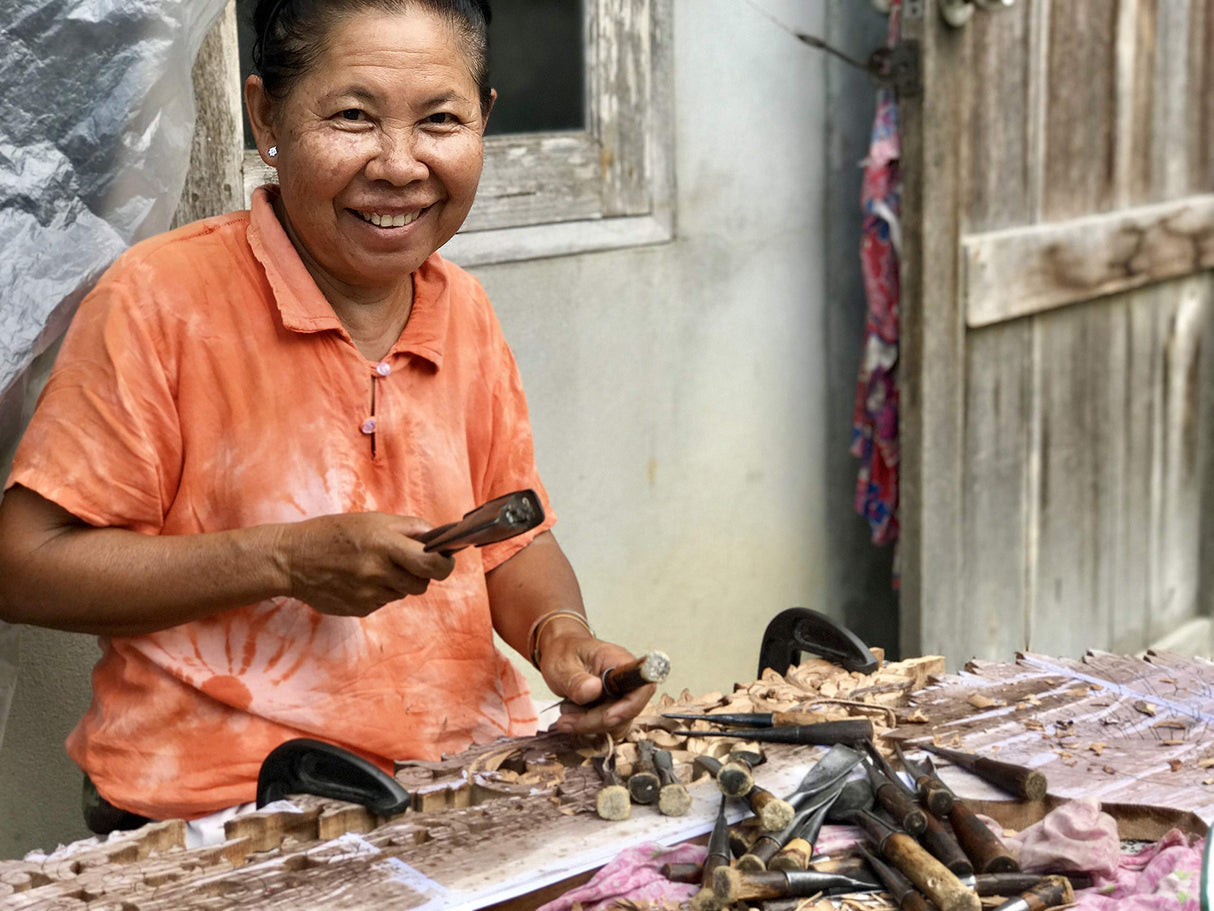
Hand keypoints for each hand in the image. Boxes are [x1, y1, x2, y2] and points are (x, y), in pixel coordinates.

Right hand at [275, 513, 453, 616]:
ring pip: (403, 594)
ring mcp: (369, 594)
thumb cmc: (332, 534)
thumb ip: (409, 528)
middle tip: (407, 561)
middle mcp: (378, 572)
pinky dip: (379, 592)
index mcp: (385, 544)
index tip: (444, 559)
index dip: (444, 564)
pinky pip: (384, 602)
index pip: (432, 564)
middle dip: (421, 574)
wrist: (291, 559)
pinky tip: (360, 579)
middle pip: (422, 584)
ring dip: (398, 582)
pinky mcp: (360, 610)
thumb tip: (439, 536)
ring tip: (375, 567)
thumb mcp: (372, 520)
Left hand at [539, 630, 654, 738]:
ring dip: (590, 725)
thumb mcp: (562, 665)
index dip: (630, 706)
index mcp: (618, 660)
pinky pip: (608, 724)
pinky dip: (589, 726)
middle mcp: (624, 677)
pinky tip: (572, 717)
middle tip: (568, 720)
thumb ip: (577, 679)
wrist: (559, 652)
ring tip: (567, 716)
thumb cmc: (564, 651)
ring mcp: (620, 693)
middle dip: (597, 721)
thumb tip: (593, 690)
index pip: (642, 685)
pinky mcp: (612, 705)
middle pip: (627, 710)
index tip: (607, 717)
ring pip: (617, 722)